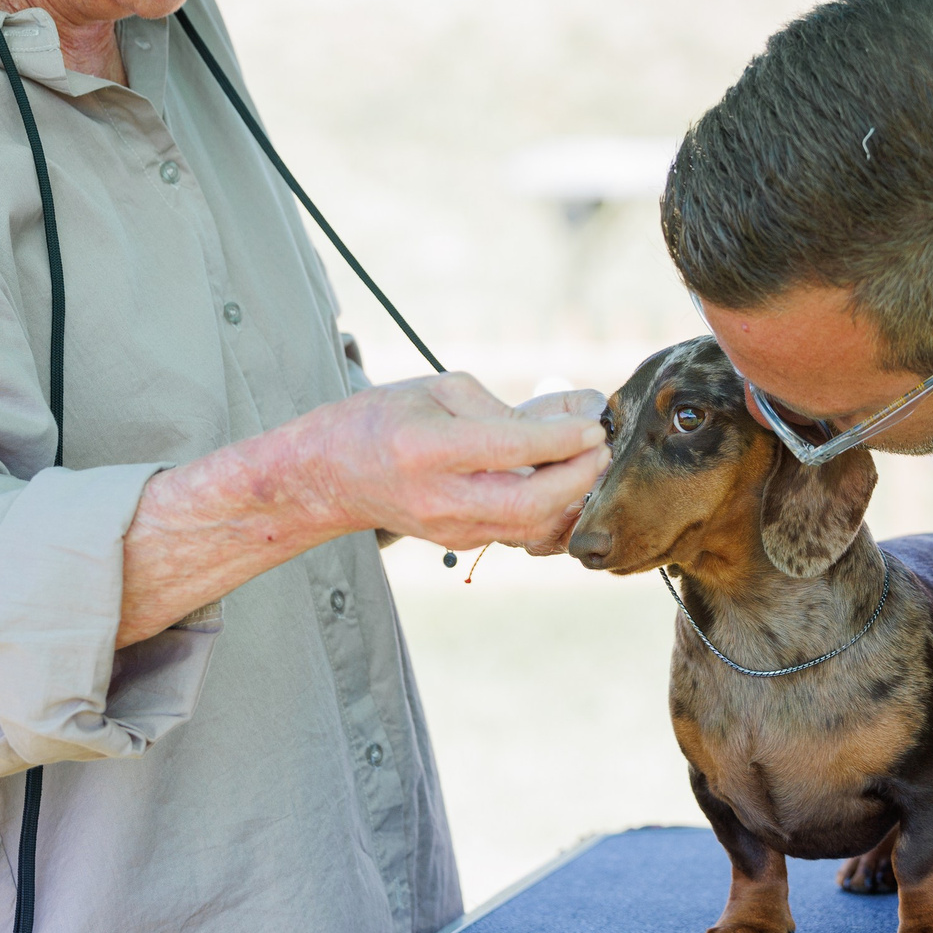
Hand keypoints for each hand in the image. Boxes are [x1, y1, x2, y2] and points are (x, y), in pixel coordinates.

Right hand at [316, 373, 610, 548]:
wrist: (332, 476)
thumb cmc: (384, 420)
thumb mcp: (436, 390)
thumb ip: (499, 407)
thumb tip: (565, 417)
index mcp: (428, 448)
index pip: (510, 449)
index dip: (561, 440)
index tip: (593, 427)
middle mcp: (440, 496)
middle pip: (528, 504)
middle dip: (578, 478)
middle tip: (600, 451)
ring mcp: (450, 528)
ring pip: (530, 526)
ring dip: (571, 498)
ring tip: (588, 465)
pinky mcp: (460, 541)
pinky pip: (518, 533)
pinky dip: (551, 512)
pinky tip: (565, 485)